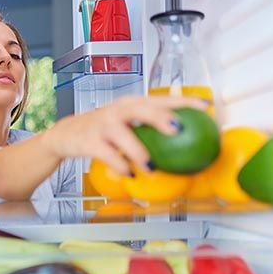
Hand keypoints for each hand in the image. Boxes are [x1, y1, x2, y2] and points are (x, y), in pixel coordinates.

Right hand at [40, 95, 208, 174]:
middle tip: (178, 128)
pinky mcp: (90, 140)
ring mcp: (103, 125)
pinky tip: (129, 174)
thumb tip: (184, 144)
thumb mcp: (126, 123)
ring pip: (123, 134)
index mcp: (131, 104)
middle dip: (160, 116)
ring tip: (151, 167)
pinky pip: (108, 154)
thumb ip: (148, 130)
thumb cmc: (103, 130)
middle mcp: (118, 110)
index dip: (184, 101)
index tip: (205, 107)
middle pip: (141, 108)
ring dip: (138, 151)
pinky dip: (120, 165)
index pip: (161, 99)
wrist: (67, 135)